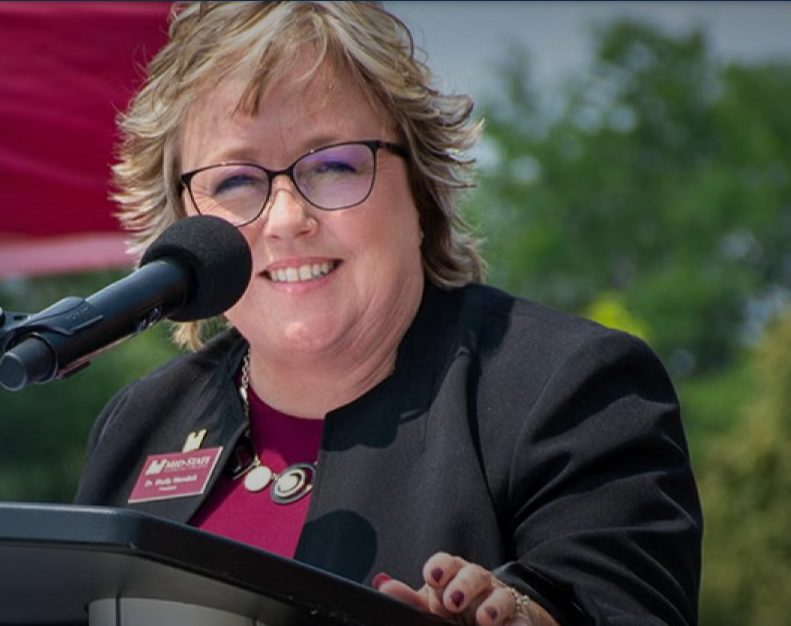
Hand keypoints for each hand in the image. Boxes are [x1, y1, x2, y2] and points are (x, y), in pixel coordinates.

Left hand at [372, 552, 557, 625]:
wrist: (502, 617)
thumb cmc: (459, 610)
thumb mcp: (433, 605)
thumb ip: (409, 600)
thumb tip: (382, 585)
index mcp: (455, 576)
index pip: (448, 564)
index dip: (440, 568)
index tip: (432, 578)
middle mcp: (479, 584)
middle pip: (474, 574)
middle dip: (464, 585)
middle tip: (452, 602)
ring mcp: (502, 601)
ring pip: (501, 595)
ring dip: (494, 605)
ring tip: (485, 619)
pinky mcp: (521, 619)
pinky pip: (521, 620)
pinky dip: (515, 625)